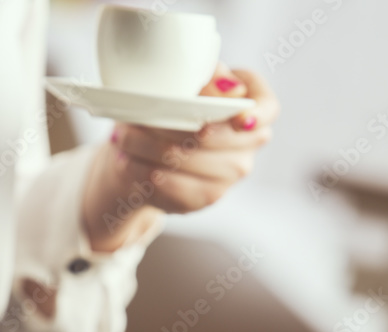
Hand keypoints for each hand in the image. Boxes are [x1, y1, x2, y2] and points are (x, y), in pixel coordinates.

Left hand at [81, 65, 279, 251]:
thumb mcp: (190, 78)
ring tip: (121, 138)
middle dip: (172, 126)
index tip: (238, 118)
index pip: (266, 109)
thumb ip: (206, 79)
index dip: (256, 114)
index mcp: (254, 105)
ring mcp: (232, 173)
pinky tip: (128, 162)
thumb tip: (226, 89)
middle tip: (136, 119)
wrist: (154, 144)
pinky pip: (177, 189)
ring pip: (190, 161)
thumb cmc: (178, 100)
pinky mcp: (208, 197)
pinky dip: (147, 174)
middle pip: (214, 136)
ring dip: (149, 149)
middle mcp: (251, 142)